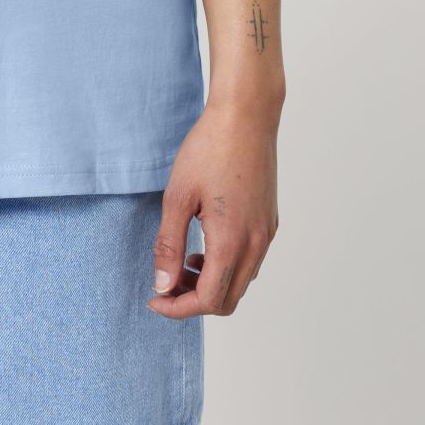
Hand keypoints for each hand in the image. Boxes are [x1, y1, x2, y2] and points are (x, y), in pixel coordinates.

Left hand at [146, 96, 279, 318]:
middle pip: (227, 301)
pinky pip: (250, 261)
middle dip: (194, 300)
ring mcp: (266, 233)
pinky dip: (227, 266)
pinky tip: (205, 243)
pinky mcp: (269, 221)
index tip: (154, 299)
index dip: (178, 308)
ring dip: (212, 284)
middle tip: (166, 282)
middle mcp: (255, 244)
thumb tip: (162, 285)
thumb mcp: (177, 196)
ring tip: (184, 260)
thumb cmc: (209, 149)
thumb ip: (169, 245)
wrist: (246, 116)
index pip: (208, 301)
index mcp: (232, 241)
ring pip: (241, 282)